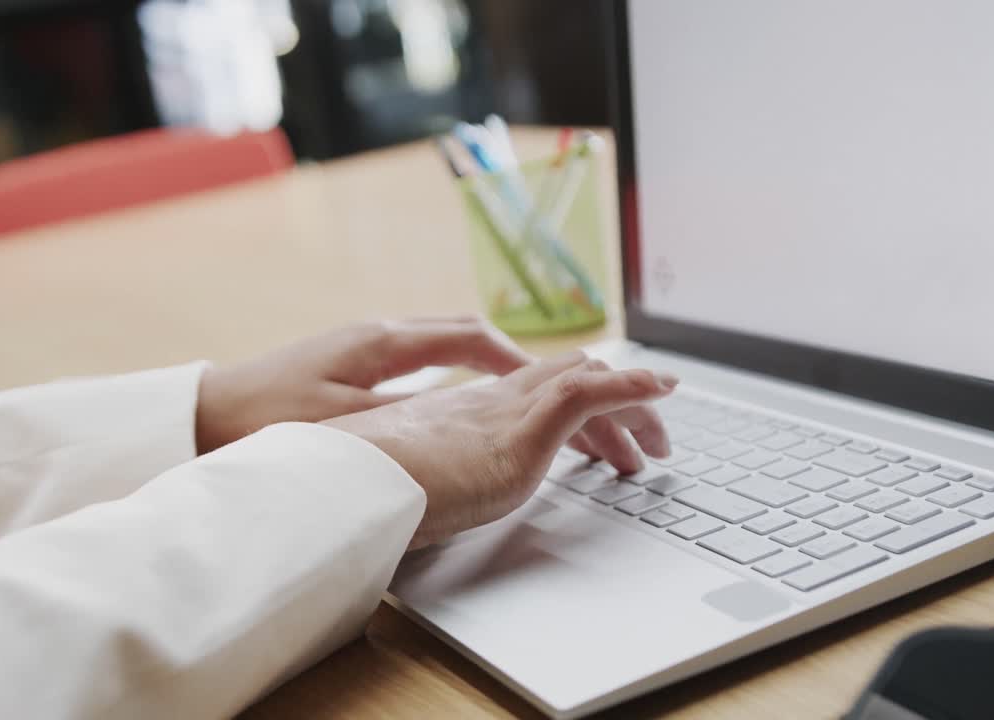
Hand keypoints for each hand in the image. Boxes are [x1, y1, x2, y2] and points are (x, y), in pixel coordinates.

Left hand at [195, 317, 530, 453]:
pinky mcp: (352, 365)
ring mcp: (366, 346)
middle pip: (467, 334)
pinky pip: (424, 360)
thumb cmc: (263, 420)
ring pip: (446, 344)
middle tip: (551, 388)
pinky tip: (461, 407)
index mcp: (384, 342)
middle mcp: (381, 334)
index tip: (554, 385)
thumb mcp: (340, 428)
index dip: (518, 361)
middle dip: (513, 358)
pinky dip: (457, 376)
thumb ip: (405, 421)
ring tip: (520, 397)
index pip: (472, 338)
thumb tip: (465, 417)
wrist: (200, 418)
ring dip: (487, 366)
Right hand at [323, 352, 677, 548]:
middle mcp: (485, 403)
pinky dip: (630, 387)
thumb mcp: (401, 488)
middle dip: (611, 404)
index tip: (595, 432)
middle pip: (564, 376)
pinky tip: (660, 391)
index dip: (570, 400)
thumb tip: (431, 504)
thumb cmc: (352, 495)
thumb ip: (427, 483)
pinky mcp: (515, 431)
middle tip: (640, 447)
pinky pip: (588, 393)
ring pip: (585, 380)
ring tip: (661, 445)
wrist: (332, 490)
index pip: (529, 390)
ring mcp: (502, 413)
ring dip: (633, 406)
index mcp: (458, 415)